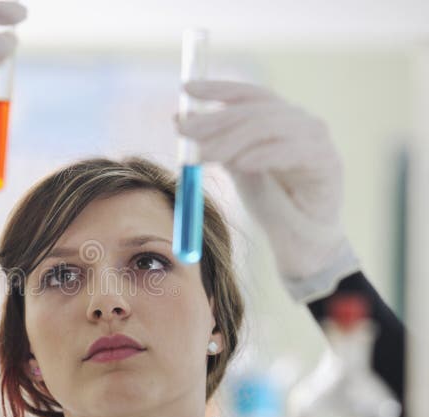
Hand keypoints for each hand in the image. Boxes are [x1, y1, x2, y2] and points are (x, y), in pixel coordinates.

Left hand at [176, 80, 358, 299]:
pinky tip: (240, 163)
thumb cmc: (270, 200)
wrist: (299, 238)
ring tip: (205, 155)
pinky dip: (263, 155)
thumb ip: (215, 141)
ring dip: (232, 140)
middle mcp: (299, 120)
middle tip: (184, 130)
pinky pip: (291, 152)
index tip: (186, 90)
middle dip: (214, 119)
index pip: (246, 94)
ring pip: (268, 127)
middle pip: (253, 110)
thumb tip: (180, 118)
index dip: (216, 89)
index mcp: (278, 116)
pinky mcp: (326, 161)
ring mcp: (316, 138)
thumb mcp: (235, 165)